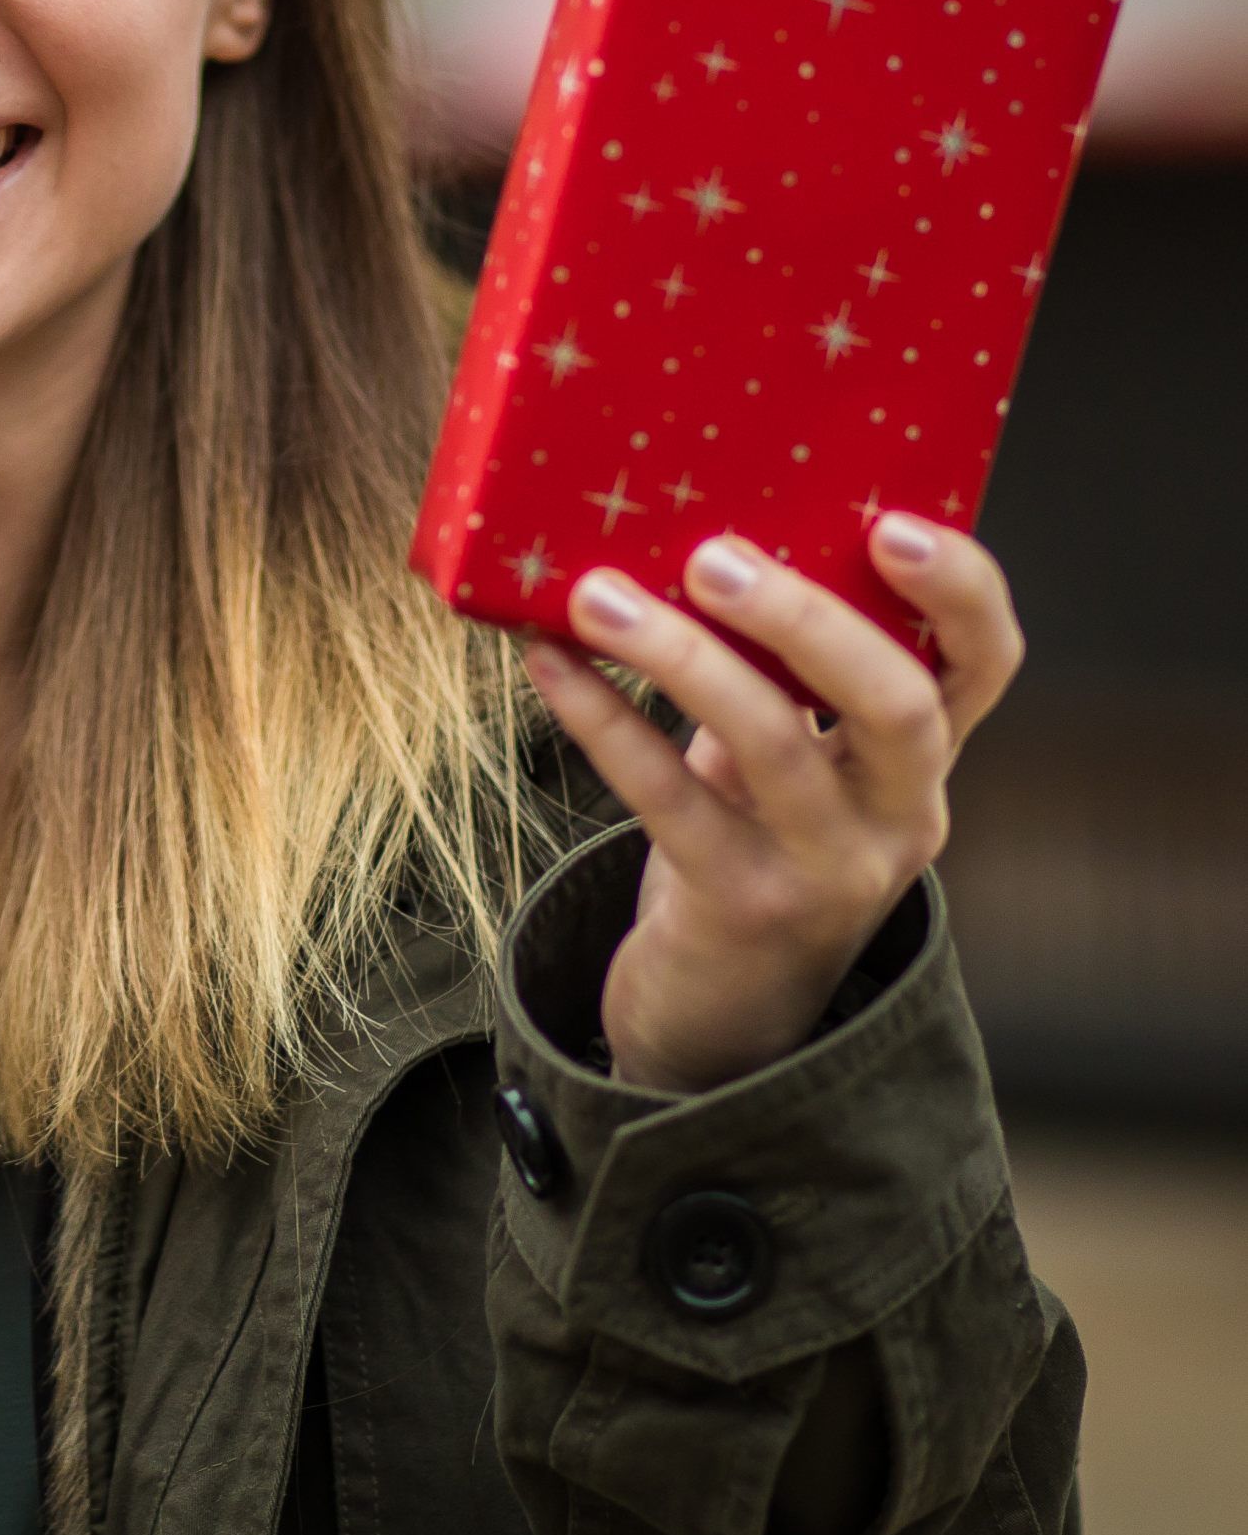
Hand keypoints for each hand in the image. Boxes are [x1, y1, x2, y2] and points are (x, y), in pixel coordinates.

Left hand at [517, 511, 1022, 1094]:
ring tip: (597, 596)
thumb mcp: (792, 757)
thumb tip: (684, 526)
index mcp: (920, 758)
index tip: (896, 524)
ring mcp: (827, 869)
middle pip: (896, 705)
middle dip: (809, 621)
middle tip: (713, 556)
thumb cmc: (751, 837)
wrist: (723, 1011)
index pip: (986, 662)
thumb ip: (779, 670)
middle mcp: (897, 814)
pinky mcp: (741, 908)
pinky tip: (548, 663)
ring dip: (678, 657)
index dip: (961, 590)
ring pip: (772, 747)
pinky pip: (667, 799)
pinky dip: (602, 720)